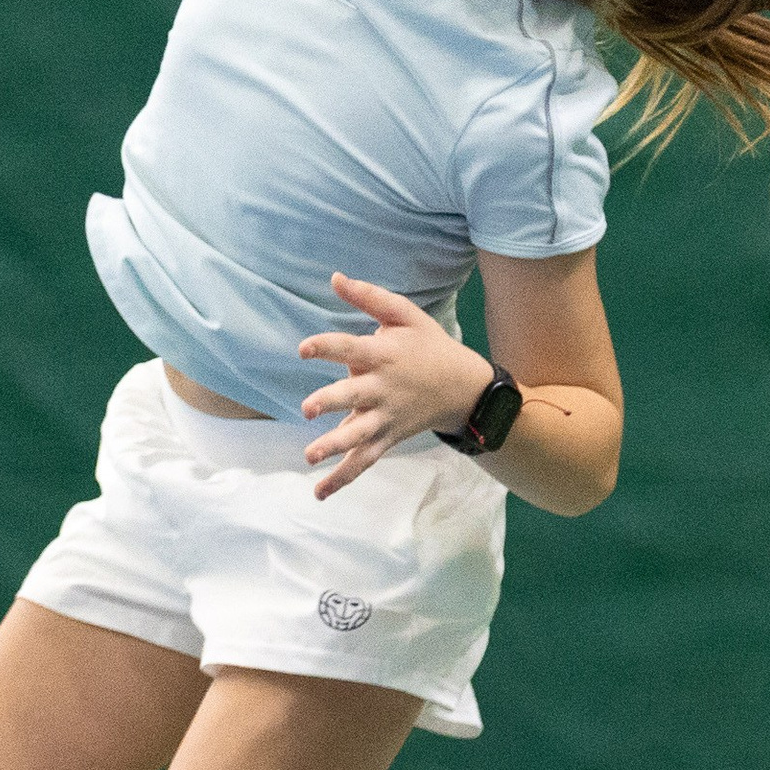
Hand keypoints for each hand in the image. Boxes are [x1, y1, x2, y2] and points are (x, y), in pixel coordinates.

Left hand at [296, 274, 494, 498]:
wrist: (465, 388)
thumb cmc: (429, 346)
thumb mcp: (406, 315)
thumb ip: (370, 297)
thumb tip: (335, 278)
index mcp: (384, 355)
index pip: (350, 349)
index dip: (327, 347)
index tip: (304, 349)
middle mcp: (382, 389)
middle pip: (352, 396)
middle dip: (330, 402)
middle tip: (308, 409)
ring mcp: (385, 417)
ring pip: (357, 435)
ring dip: (334, 446)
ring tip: (310, 456)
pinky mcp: (388, 438)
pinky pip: (364, 460)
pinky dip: (343, 478)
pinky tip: (319, 492)